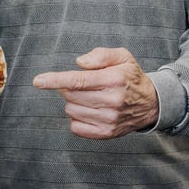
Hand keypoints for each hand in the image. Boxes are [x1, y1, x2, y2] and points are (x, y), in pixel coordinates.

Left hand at [32, 47, 158, 138]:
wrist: (151, 104)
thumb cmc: (131, 77)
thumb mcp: (122, 57)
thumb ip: (101, 55)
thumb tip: (79, 62)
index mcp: (113, 80)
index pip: (78, 80)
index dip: (55, 80)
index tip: (37, 81)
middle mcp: (111, 101)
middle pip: (70, 95)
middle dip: (69, 87)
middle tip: (84, 84)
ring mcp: (108, 120)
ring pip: (71, 110)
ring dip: (74, 102)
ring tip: (91, 97)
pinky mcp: (106, 133)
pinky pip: (76, 127)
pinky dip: (77, 118)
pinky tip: (90, 110)